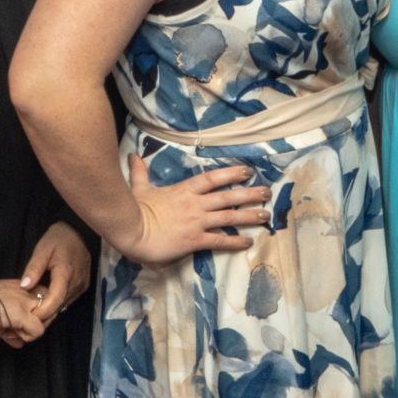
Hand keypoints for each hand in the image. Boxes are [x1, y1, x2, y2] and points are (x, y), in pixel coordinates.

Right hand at [0, 279, 48, 346]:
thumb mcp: (0, 314)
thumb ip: (13, 327)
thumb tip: (20, 344)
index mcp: (25, 286)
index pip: (46, 303)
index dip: (35, 317)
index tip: (17, 323)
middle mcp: (30, 290)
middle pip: (50, 312)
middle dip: (35, 325)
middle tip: (14, 330)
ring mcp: (27, 302)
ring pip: (46, 323)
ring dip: (28, 332)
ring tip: (9, 330)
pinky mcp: (23, 314)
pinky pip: (38, 332)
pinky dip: (25, 337)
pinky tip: (10, 334)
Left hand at [18, 222, 92, 325]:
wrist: (79, 231)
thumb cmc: (59, 238)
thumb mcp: (42, 249)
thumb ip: (33, 268)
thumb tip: (24, 286)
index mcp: (66, 273)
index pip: (56, 299)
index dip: (44, 310)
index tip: (31, 317)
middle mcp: (77, 282)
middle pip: (60, 305)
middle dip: (45, 313)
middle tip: (29, 316)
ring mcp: (82, 285)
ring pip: (65, 304)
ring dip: (52, 308)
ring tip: (36, 309)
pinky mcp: (84, 286)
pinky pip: (69, 299)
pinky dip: (58, 302)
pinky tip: (47, 300)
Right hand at [111, 156, 269, 266]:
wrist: (131, 229)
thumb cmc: (134, 208)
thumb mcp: (139, 187)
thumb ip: (140, 171)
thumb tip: (133, 155)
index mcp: (184, 190)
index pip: (212, 179)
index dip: (231, 173)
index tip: (248, 171)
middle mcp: (195, 204)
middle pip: (228, 197)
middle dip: (249, 194)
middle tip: (267, 192)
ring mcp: (197, 222)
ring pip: (229, 217)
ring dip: (249, 215)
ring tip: (265, 215)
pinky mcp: (194, 240)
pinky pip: (219, 241)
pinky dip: (235, 241)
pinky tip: (249, 241)